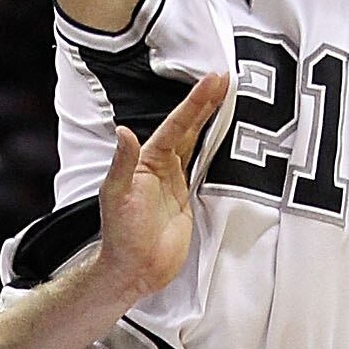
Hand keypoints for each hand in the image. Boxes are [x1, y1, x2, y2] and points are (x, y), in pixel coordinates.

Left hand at [95, 70, 226, 305]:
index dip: (195, 103)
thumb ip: (123, 163)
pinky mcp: (189, 198)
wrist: (134, 269)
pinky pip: (206, 168)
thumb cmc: (120, 235)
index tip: (212, 81)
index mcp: (147, 160)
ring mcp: (177, 182)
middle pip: (189, 128)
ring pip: (199, 143)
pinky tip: (230, 140)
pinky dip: (218, 151)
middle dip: (207, 103)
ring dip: (213, 122)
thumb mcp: (117, 196)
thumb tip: (125, 131)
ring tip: (232, 99)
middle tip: (226, 78)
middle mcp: (163, 166)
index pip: (175, 125)